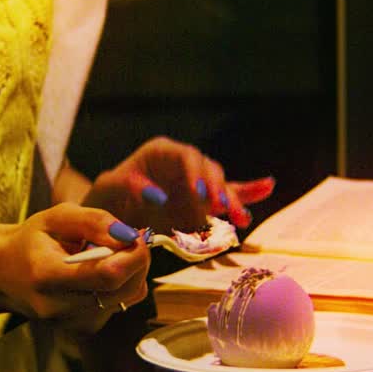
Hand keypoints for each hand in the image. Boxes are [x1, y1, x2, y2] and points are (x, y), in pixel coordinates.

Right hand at [0, 203, 148, 330]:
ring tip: (108, 254)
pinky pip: (120, 304)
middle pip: (123, 289)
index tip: (136, 235)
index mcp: (46, 276)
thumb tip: (129, 235)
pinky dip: (120, 285)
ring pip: (127, 298)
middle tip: (129, 239)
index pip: (107, 276)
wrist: (3, 275)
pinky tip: (99, 272)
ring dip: (131, 272)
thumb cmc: (31, 241)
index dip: (133, 256)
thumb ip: (94, 221)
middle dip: (137, 261)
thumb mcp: (56, 217)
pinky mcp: (81, 328)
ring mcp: (70, 322)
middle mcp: (58, 306)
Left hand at [80, 136, 274, 231]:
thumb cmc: (105, 198)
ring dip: (232, 202)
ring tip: (240, 219)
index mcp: (161, 152)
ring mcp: (195, 182)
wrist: (107, 216)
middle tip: (221, 209)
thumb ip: (129, 187)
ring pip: (220, 186)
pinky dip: (246, 193)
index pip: (186, 157)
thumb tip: (157, 194)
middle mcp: (182, 164)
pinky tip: (267, 186)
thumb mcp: (109, 190)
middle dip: (218, 190)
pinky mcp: (202, 201)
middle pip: (209, 171)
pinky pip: (228, 195)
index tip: (201, 195)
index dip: (197, 174)